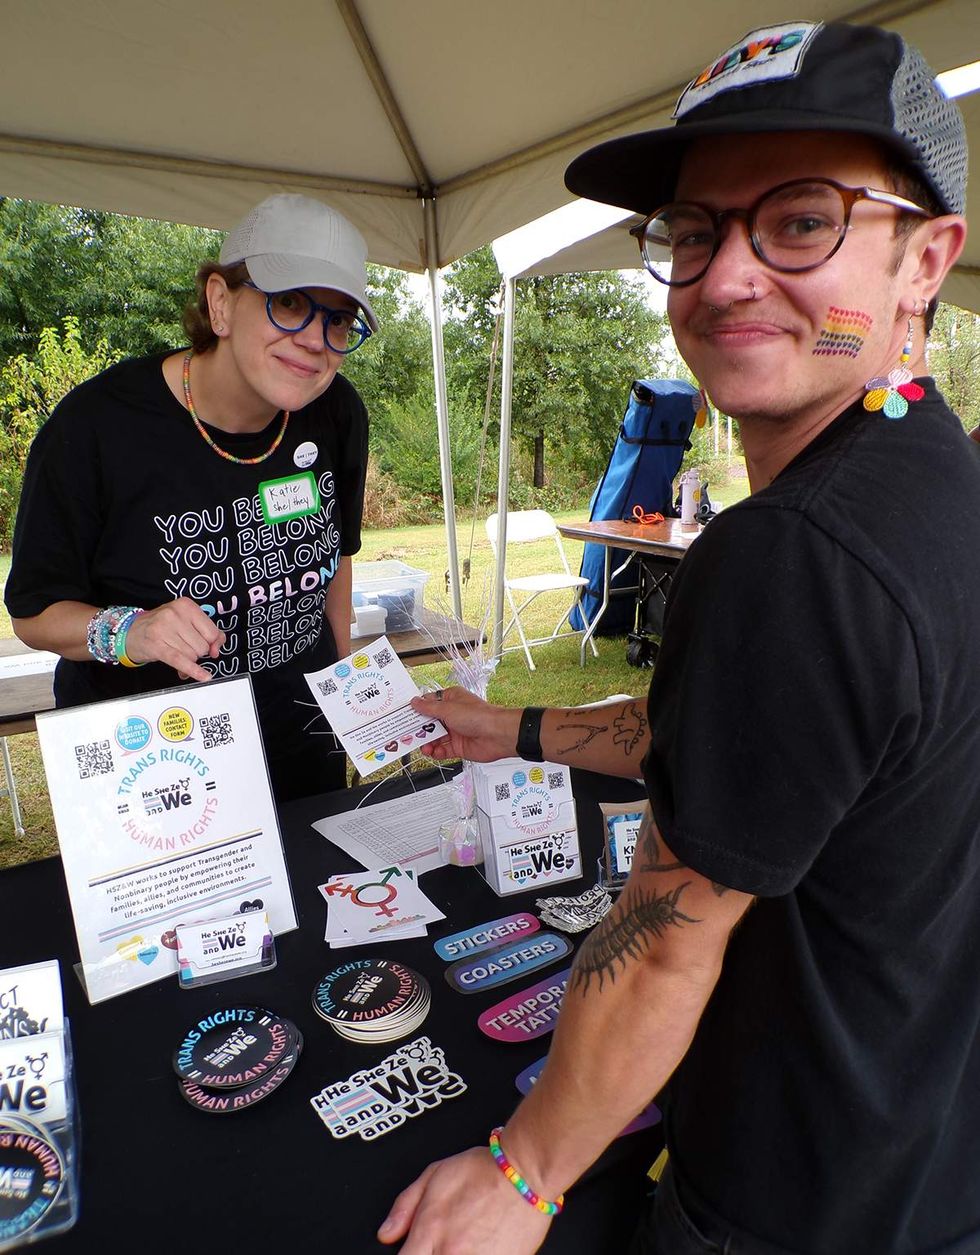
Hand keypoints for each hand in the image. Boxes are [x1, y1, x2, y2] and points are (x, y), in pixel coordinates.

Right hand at [124, 598, 224, 682]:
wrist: (131, 632)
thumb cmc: (163, 627)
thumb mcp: (186, 621)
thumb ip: (209, 633)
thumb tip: (215, 651)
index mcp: (186, 605)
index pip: (212, 632)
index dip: (212, 643)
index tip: (208, 647)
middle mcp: (175, 614)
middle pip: (202, 646)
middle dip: (196, 652)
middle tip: (183, 646)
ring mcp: (164, 629)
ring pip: (192, 655)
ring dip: (188, 660)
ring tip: (176, 651)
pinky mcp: (157, 645)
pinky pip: (180, 661)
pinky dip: (193, 670)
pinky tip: (203, 677)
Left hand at [378, 1147, 552, 1253]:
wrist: (525, 1173)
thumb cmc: (484, 1170)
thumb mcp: (435, 1174)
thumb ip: (405, 1206)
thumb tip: (387, 1233)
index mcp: (430, 1232)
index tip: (412, 1253)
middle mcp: (451, 1254)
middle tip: (439, 1247)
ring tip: (462, 1246)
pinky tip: (477, 1249)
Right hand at [411, 687, 519, 762]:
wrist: (497, 735)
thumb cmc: (478, 716)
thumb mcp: (448, 709)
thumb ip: (429, 708)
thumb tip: (414, 702)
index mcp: (451, 700)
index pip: (429, 703)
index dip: (416, 709)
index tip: (403, 716)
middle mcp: (452, 715)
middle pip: (429, 722)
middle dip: (419, 729)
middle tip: (407, 735)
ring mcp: (455, 731)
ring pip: (434, 738)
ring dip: (427, 743)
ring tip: (423, 747)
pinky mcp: (458, 747)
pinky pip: (442, 750)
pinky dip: (436, 752)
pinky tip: (433, 752)